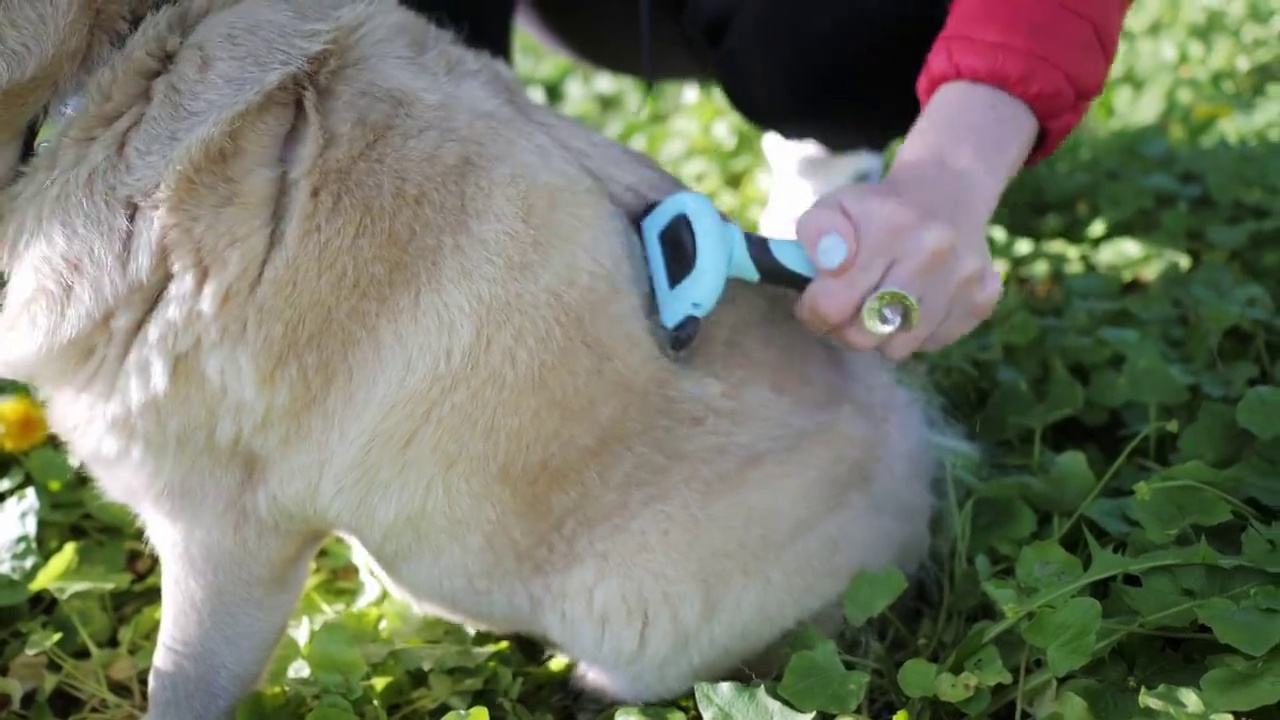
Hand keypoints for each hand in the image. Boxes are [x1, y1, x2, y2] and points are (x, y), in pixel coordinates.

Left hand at [793, 175, 1001, 359]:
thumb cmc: (875, 210)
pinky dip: (914, 333)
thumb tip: (829, 264)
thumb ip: (817, 232)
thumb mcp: (834, 206)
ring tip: (877, 305)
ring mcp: (964, 278)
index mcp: (891, 229)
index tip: (816, 300)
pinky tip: (912, 303)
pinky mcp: (983, 298)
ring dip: (880, 335)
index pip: (834, 305)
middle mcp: (934, 253)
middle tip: (843, 311)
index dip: (815, 311)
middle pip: (867, 334)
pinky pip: (932, 344)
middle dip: (844, 330)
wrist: (945, 192)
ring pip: (900, 347)